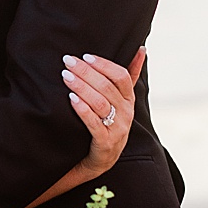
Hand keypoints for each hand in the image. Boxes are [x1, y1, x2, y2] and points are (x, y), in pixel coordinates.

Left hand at [62, 48, 145, 174]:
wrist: (102, 159)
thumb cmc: (109, 122)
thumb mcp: (121, 100)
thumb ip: (130, 75)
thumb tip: (141, 49)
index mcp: (129, 99)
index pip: (121, 76)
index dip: (104, 64)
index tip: (85, 56)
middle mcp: (126, 113)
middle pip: (107, 87)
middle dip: (86, 72)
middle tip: (68, 61)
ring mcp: (118, 129)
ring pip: (100, 103)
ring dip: (82, 87)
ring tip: (66, 76)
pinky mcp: (106, 143)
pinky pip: (94, 123)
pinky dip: (82, 109)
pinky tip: (71, 99)